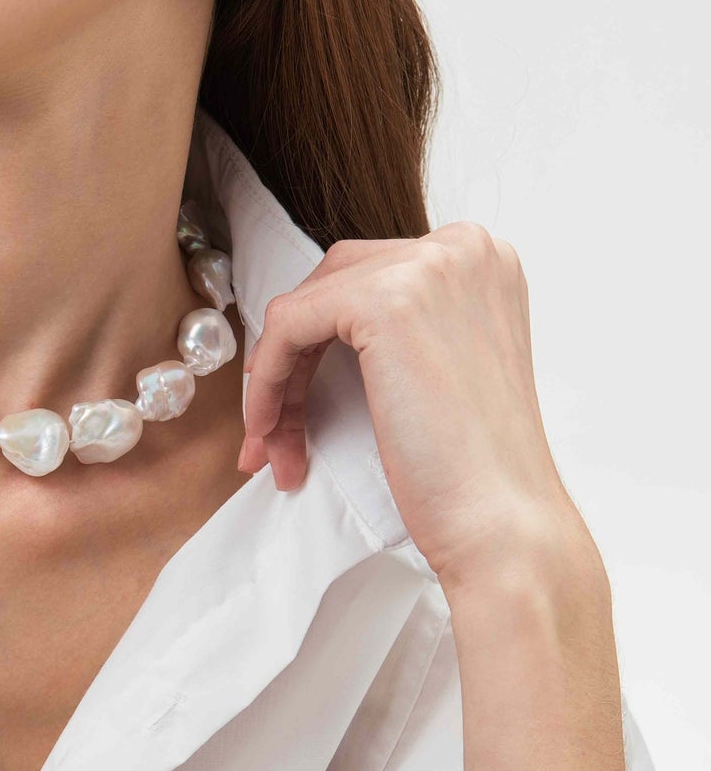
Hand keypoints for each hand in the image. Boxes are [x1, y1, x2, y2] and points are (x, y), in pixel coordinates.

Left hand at [239, 221, 587, 587]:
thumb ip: (401, 322)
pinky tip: (268, 430)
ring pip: (304, 307)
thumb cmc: (472, 462)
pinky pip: (287, 325)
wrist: (503, 523)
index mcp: (482, 258)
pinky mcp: (384, 301)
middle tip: (275, 427)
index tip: (299, 397)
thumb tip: (311, 318)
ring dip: (277, 380)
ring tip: (272, 445)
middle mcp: (462, 248)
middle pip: (332, 285)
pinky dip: (267, 379)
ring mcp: (426, 267)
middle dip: (294, 358)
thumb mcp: (444, 358)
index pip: (367, 275)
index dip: (322, 337)